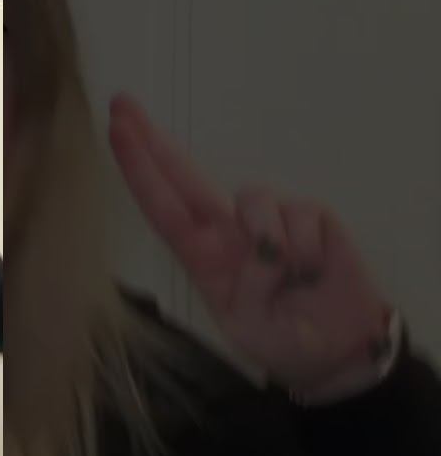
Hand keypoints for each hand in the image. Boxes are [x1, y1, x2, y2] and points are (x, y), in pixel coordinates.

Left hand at [108, 93, 390, 395]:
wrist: (339, 351)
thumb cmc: (284, 339)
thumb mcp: (248, 327)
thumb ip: (248, 287)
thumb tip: (262, 246)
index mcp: (203, 257)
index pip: (162, 207)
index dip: (138, 170)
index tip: (116, 132)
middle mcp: (227, 230)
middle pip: (183, 175)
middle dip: (151, 139)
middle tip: (122, 104)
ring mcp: (268, 219)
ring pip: (255, 197)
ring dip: (274, 243)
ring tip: (292, 279)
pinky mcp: (311, 217)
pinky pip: (303, 213)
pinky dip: (308, 248)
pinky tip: (313, 269)